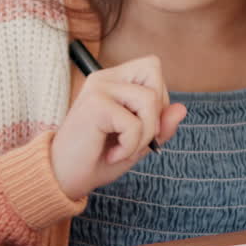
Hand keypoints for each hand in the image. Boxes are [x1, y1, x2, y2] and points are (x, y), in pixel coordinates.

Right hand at [51, 55, 187, 199]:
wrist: (63, 177)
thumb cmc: (97, 159)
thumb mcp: (137, 143)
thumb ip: (160, 126)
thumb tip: (183, 109)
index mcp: (113, 80)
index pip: (152, 68)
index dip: (159, 97)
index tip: (140, 126)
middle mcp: (104, 78)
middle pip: (154, 71)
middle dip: (155, 110)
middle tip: (135, 136)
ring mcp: (98, 89)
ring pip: (150, 99)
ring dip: (144, 134)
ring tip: (123, 148)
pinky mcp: (95, 105)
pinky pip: (135, 124)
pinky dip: (129, 147)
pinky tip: (111, 154)